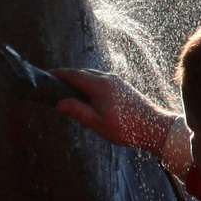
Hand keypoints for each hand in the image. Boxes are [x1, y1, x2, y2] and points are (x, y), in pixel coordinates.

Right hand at [54, 68, 176, 155]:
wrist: (154, 127)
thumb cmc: (126, 127)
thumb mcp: (97, 123)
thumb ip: (77, 111)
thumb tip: (59, 103)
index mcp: (99, 85)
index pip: (73, 74)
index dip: (58, 74)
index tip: (46, 74)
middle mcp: (108, 78)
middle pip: (82, 74)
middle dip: (68, 79)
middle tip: (55, 87)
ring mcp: (116, 81)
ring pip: (92, 78)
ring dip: (80, 85)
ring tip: (72, 102)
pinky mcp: (122, 87)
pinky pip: (101, 83)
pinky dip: (91, 89)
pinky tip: (91, 106)